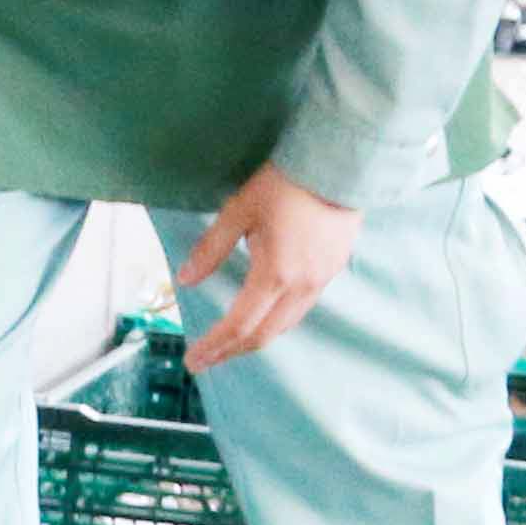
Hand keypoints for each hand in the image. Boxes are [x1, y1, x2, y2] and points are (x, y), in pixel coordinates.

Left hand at [177, 164, 357, 371]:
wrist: (340, 164)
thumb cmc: (284, 184)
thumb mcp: (238, 211)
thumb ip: (211, 249)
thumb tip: (185, 279)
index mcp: (275, 274)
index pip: (239, 324)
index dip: (214, 346)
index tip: (192, 361)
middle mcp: (302, 285)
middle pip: (264, 334)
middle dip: (231, 351)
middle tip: (205, 361)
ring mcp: (322, 279)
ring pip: (286, 324)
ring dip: (255, 338)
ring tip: (229, 345)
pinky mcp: (334, 269)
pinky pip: (302, 308)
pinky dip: (277, 321)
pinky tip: (263, 318)